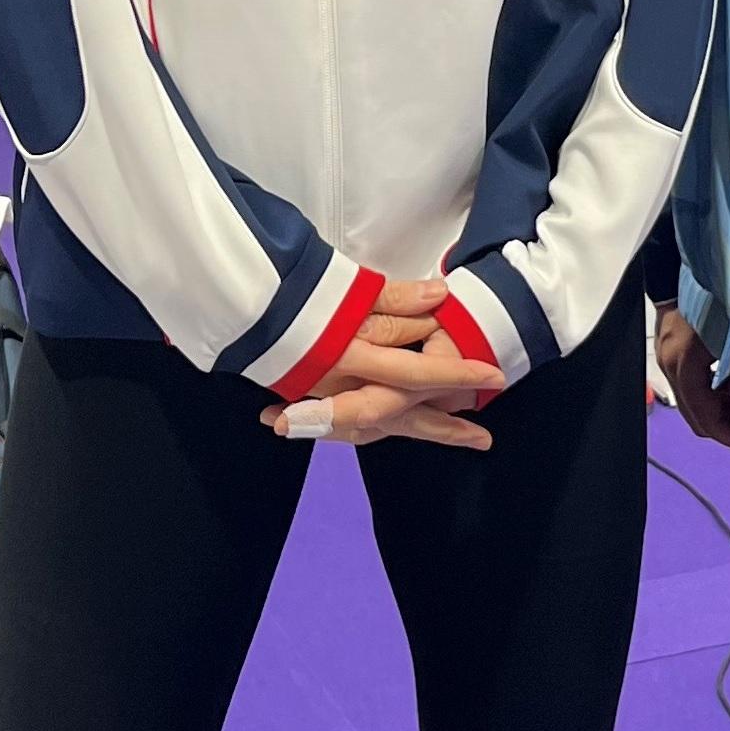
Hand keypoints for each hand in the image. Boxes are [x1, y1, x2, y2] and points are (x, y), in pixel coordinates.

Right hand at [262, 277, 502, 452]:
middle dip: (443, 428)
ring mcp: (323, 398)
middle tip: (483, 440)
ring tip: (449, 434)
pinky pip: (348, 422)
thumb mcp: (346, 290)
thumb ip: (393, 299)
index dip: (457, 375)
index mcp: (355, 361)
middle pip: (401, 417)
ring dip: (413, 430)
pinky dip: (371, 427)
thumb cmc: (293, 296)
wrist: (235, 305)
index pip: (417, 374)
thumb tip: (440, 296)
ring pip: (377, 424)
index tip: (494, 377)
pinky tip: (385, 428)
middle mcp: (342, 389)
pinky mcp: (308, 396)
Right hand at [653, 304, 729, 453]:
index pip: (705, 416)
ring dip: (719, 414)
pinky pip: (691, 387)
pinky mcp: (670, 352)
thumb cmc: (718, 296)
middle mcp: (670, 367)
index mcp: (685, 364)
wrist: (685, 262)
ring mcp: (666, 360)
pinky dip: (712, 397)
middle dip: (725, 430)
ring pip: (692, 404)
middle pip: (695, 416)